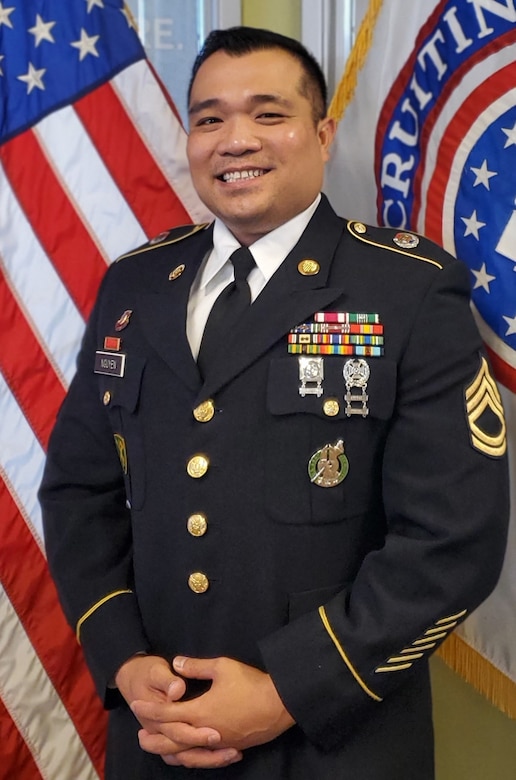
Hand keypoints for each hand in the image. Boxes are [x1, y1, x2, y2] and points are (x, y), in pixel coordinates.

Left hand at [132, 656, 294, 764]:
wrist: (279, 705)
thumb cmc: (251, 683)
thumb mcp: (222, 667)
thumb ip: (196, 666)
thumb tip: (176, 662)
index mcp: (200, 711)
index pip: (167, 713)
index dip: (150, 709)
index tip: (136, 704)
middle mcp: (204, 732)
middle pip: (171, 741)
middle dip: (153, 737)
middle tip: (139, 734)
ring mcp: (217, 743)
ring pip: (185, 754)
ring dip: (168, 750)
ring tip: (158, 746)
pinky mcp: (227, 748)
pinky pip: (202, 757)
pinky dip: (188, 756)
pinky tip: (185, 752)